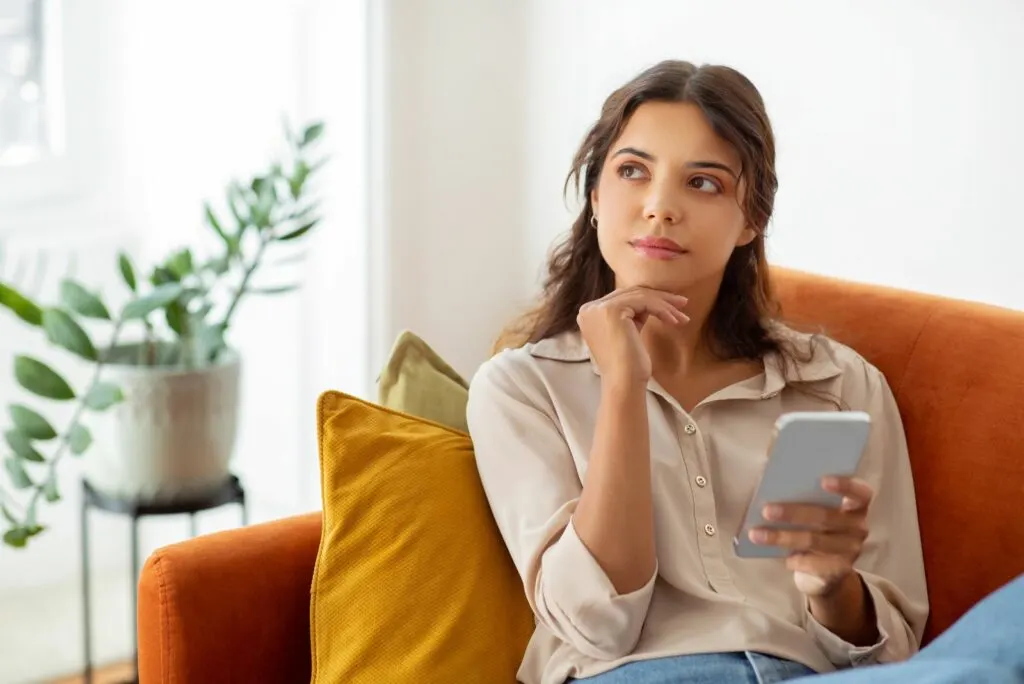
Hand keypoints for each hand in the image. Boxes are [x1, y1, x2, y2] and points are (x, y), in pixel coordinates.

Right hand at [577, 286, 688, 387]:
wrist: (623, 382)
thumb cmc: (628, 364)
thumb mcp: (627, 332)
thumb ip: (631, 315)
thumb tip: (651, 299)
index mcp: (589, 313)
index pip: (623, 297)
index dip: (649, 298)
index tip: (671, 305)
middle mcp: (590, 308)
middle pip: (631, 294)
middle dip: (660, 298)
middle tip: (682, 303)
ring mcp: (599, 308)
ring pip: (639, 296)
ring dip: (665, 305)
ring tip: (683, 316)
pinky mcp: (612, 310)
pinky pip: (643, 302)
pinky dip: (662, 310)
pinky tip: (674, 321)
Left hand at [749, 476, 872, 596]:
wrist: (825, 571)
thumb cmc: (815, 528)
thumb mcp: (813, 510)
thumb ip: (803, 494)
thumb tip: (772, 474)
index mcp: (855, 505)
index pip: (859, 492)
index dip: (844, 485)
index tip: (822, 480)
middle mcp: (858, 526)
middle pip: (826, 516)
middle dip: (793, 513)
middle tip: (766, 510)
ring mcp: (852, 550)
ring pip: (814, 540)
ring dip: (783, 537)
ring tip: (757, 534)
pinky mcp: (840, 570)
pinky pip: (814, 564)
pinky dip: (796, 559)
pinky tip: (783, 558)